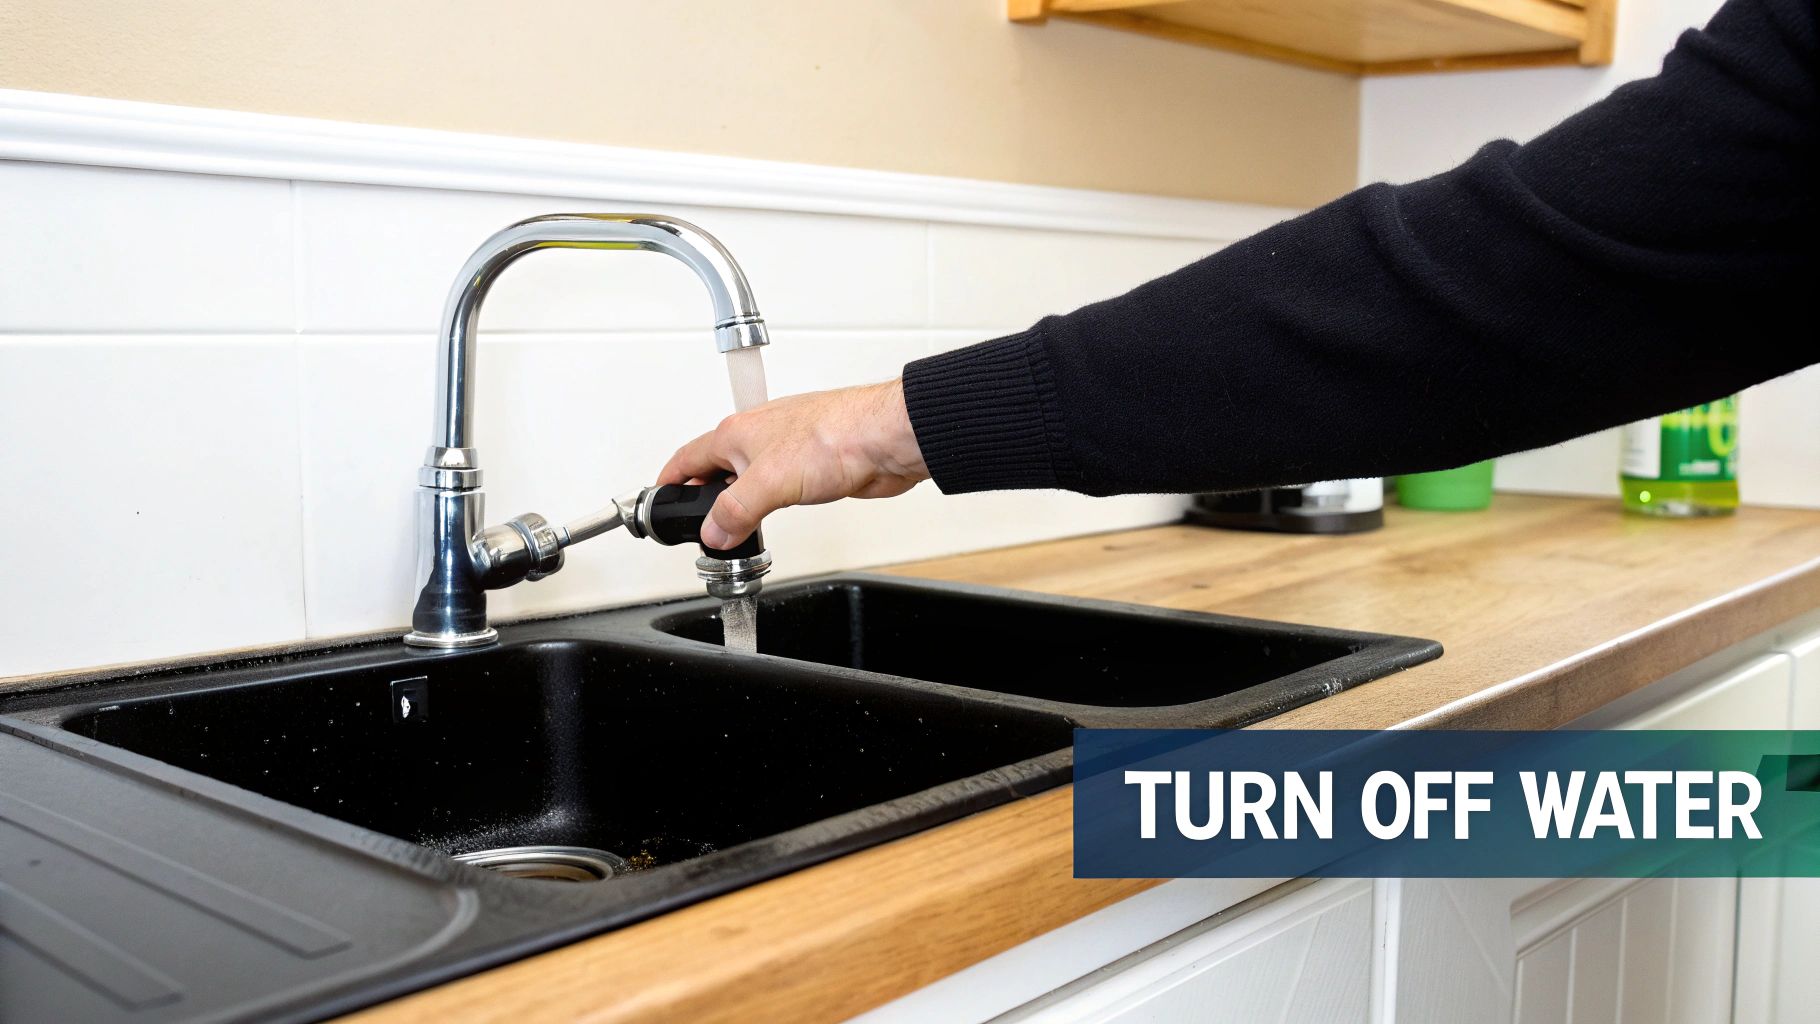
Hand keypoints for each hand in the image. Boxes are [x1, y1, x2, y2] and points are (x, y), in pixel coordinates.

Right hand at [658, 378, 928, 547]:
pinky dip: (768, 502)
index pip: (688, 458)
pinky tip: (775, 512)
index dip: (669, 481)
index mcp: (736, 433)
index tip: (659, 499)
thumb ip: (735, 511)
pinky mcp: (812, 465)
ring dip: (738, 501)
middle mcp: (758, 436)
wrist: (886, 439)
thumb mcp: (770, 482)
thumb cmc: (836, 436)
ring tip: (730, 526)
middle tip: (695, 522)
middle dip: (703, 496)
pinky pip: (778, 486)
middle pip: (716, 467)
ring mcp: (786, 449)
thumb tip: (713, 532)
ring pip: (748, 477)